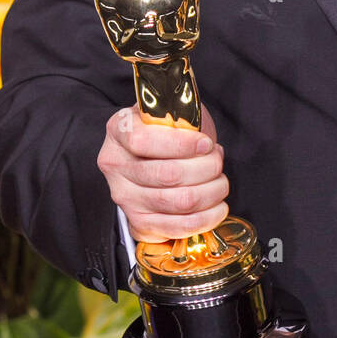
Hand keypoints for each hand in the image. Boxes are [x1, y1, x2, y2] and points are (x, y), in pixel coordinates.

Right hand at [97, 102, 227, 241]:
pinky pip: (176, 227)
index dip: (182, 144)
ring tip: (220, 182)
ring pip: (177, 202)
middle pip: (168, 175)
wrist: (156, 152)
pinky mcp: (138, 221)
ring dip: (211, 192)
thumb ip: (184, 120)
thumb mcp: (175, 110)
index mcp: (119, 130)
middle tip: (218, 160)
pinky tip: (216, 206)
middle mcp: (116, 165)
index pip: (144, 142)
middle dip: (206, 168)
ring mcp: (125, 196)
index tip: (206, 143)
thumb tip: (202, 141)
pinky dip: (205, 218)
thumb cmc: (170, 129)